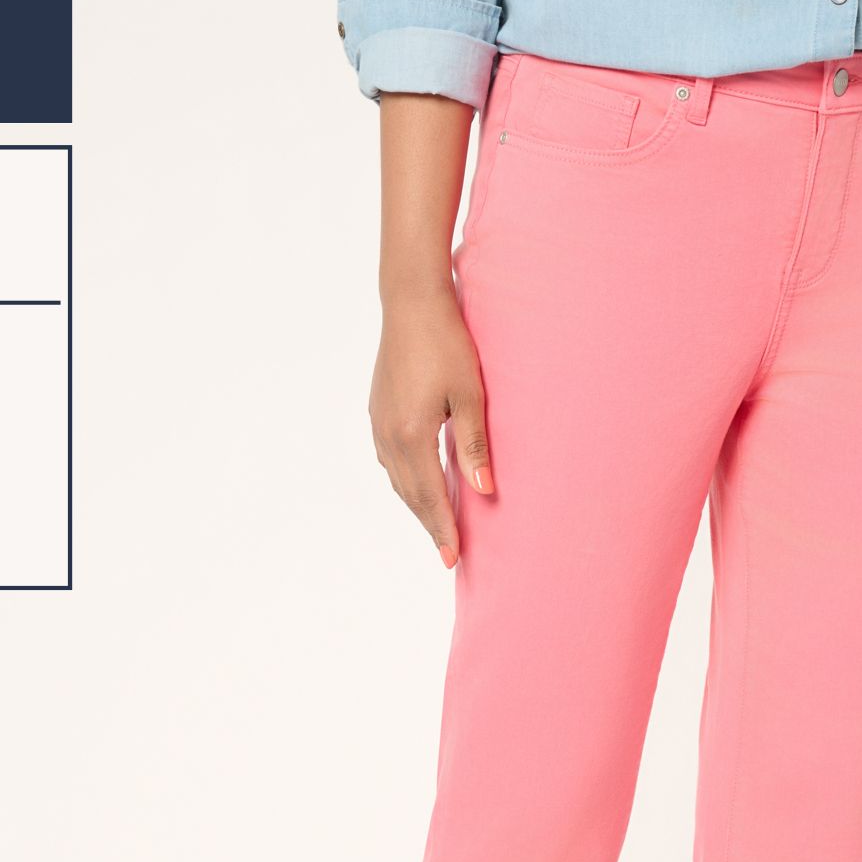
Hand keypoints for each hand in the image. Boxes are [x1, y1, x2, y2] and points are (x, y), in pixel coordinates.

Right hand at [369, 285, 492, 567]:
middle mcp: (388, 435)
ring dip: (417, 504)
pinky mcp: (378, 411)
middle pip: (410, 494)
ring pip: (398, 480)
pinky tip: (419, 484)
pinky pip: (391, 460)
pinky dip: (406, 481)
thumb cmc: (446, 342)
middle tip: (448, 554)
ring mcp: (379, 423)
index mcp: (411, 434)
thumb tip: (484, 490)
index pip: (429, 496)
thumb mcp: (470, 394)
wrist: (411, 302)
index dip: (442, 529)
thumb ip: (474, 445)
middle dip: (430, 524)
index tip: (452, 559)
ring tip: (437, 525)